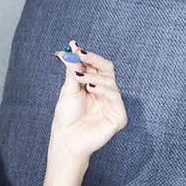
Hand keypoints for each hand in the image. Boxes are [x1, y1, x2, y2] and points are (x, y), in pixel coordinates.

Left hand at [49, 40, 127, 164]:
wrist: (66, 139)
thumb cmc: (66, 116)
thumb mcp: (69, 89)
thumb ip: (73, 69)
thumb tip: (70, 47)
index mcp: (94, 86)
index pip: (96, 65)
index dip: (88, 56)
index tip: (75, 47)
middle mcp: (105, 93)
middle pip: (107, 69)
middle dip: (93, 61)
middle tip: (80, 54)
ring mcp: (113, 105)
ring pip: (110, 82)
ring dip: (93, 77)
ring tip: (79, 78)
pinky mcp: (119, 116)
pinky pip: (115, 98)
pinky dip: (103, 91)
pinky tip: (91, 88)